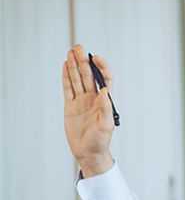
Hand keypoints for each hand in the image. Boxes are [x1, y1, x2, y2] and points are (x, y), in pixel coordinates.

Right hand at [62, 44, 115, 176]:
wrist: (89, 152)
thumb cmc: (100, 141)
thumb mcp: (106, 125)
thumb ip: (106, 108)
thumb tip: (105, 91)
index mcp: (105, 101)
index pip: (105, 79)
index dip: (102, 67)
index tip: (95, 57)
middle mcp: (94, 98)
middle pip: (88, 75)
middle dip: (83, 61)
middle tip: (79, 47)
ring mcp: (82, 101)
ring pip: (77, 79)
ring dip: (74, 66)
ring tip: (70, 52)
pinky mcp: (70, 106)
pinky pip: (68, 88)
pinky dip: (66, 77)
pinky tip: (64, 66)